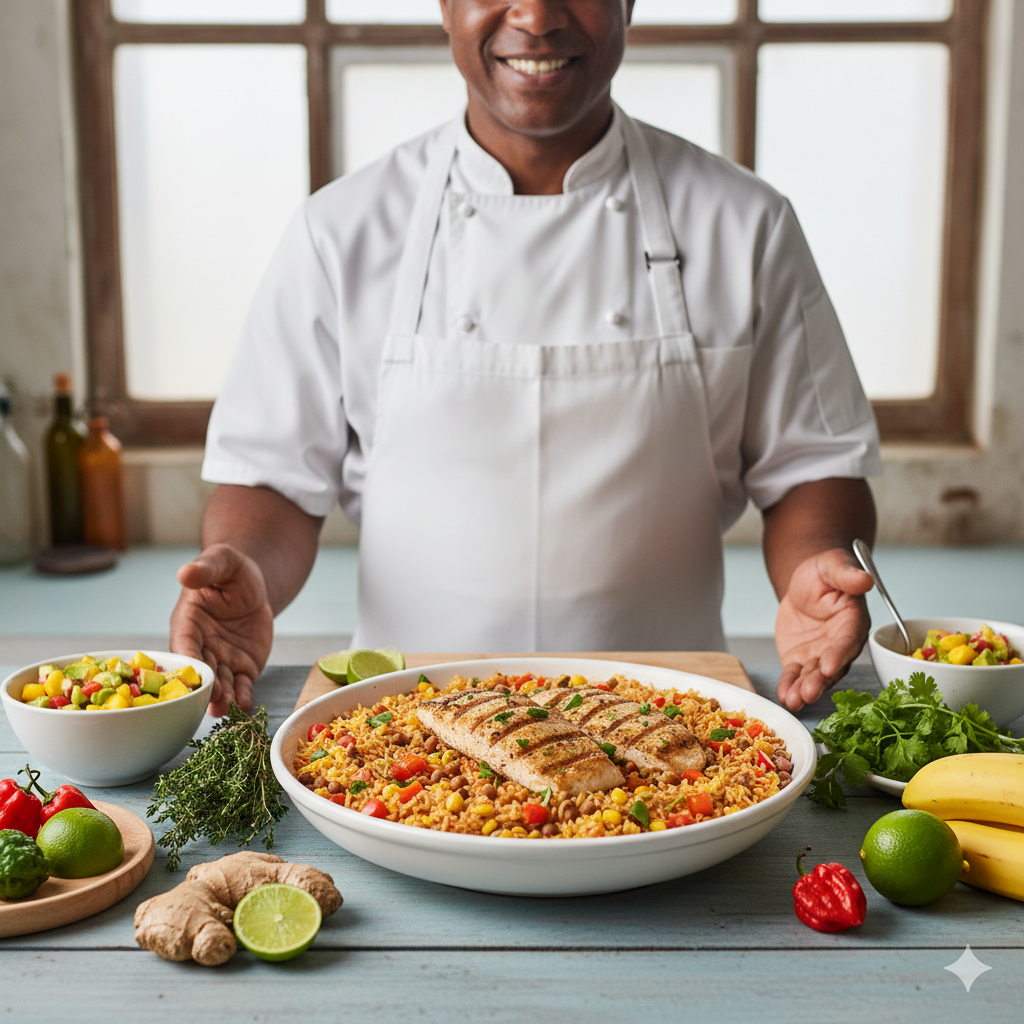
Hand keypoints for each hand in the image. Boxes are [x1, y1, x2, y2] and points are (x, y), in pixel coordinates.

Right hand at [170, 544, 273, 715]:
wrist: (254, 586)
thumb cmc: (231, 570)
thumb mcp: (222, 561)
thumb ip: (206, 569)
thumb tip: (185, 572)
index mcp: (188, 622)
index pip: (184, 645)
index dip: (189, 660)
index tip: (194, 674)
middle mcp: (201, 645)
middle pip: (200, 670)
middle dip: (205, 686)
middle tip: (213, 700)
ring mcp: (221, 659)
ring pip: (220, 682)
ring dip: (222, 698)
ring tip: (227, 709)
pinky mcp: (241, 667)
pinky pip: (241, 685)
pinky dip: (243, 696)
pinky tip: (246, 706)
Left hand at [775, 548, 873, 711]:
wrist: (805, 582)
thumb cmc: (825, 572)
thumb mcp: (833, 565)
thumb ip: (847, 575)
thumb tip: (865, 579)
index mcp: (853, 622)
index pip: (847, 641)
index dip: (839, 654)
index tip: (830, 667)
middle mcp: (839, 644)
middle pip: (831, 666)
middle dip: (820, 681)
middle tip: (808, 694)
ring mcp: (820, 655)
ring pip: (813, 676)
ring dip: (804, 690)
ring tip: (794, 701)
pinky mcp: (800, 659)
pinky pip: (794, 675)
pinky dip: (788, 686)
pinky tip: (783, 697)